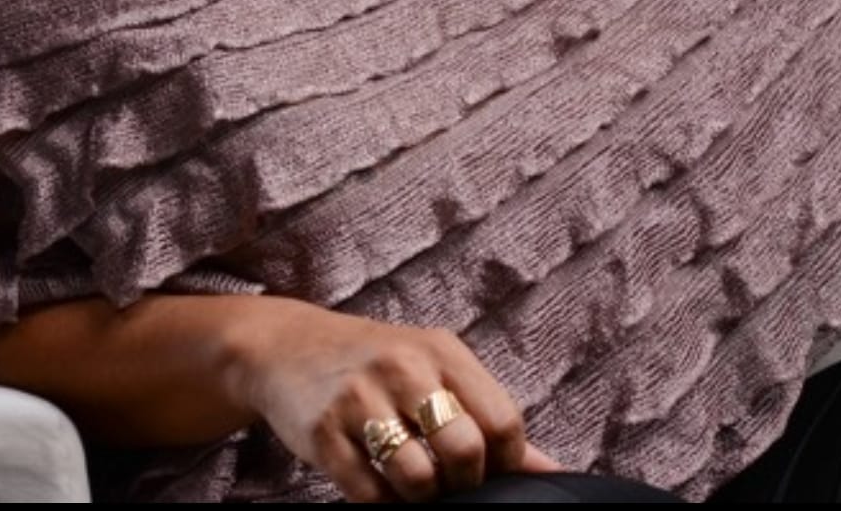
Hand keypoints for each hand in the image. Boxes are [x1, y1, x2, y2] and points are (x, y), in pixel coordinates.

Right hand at [226, 302, 562, 502]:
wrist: (288, 345)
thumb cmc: (376, 362)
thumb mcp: (435, 369)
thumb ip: (489, 416)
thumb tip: (553, 472)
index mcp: (441, 351)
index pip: (503, 421)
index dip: (503, 463)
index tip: (484, 469)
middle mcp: (403, 366)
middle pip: (464, 449)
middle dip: (461, 481)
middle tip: (444, 478)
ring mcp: (360, 397)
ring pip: (417, 479)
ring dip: (418, 496)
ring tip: (406, 479)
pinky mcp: (323, 431)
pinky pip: (368, 493)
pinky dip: (379, 500)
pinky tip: (374, 479)